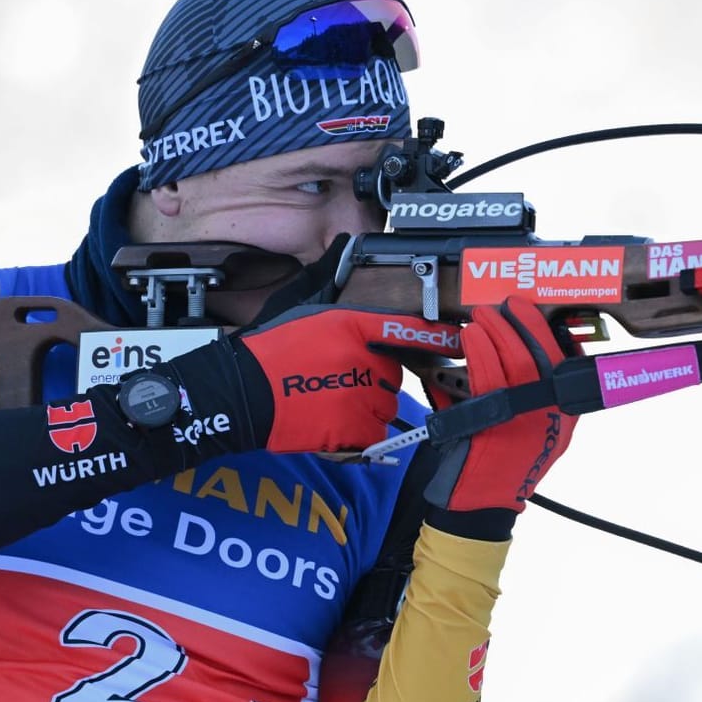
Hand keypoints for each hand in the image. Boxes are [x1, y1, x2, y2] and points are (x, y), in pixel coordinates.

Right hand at [233, 305, 460, 453]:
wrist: (241, 395)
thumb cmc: (272, 354)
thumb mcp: (308, 312)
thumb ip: (343, 302)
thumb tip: (358, 266)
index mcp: (354, 326)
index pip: (409, 330)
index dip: (438, 338)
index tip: (459, 341)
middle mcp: (365, 359)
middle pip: (394, 378)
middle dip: (373, 383)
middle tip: (333, 383)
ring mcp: (362, 395)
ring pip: (386, 409)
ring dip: (366, 410)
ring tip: (326, 404)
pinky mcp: (355, 428)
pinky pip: (374, 435)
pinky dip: (356, 435)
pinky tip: (327, 424)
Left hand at [425, 298, 576, 513]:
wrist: (480, 504)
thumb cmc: (501, 464)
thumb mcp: (534, 431)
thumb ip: (534, 396)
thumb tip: (522, 349)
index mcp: (565, 416)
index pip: (565, 362)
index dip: (546, 331)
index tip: (529, 311)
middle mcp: (552, 418)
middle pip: (542, 356)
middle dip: (522, 323)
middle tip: (504, 305)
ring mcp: (527, 421)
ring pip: (516, 360)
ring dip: (497, 331)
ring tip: (483, 317)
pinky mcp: (498, 423)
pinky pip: (489, 376)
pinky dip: (481, 350)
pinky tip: (471, 337)